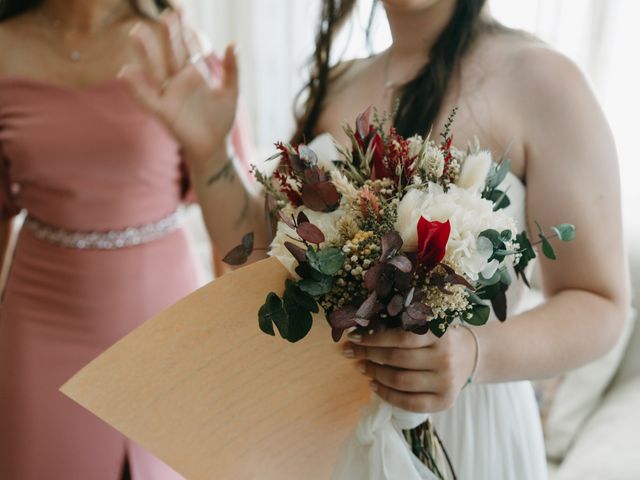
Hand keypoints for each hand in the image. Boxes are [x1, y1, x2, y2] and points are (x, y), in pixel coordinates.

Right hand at [119, 12, 237, 164]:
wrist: (215, 146)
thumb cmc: (221, 119)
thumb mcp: (231, 92)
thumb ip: (232, 69)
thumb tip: (234, 43)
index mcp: (195, 73)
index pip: (189, 48)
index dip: (185, 31)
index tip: (181, 12)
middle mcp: (179, 80)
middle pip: (170, 53)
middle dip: (168, 35)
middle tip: (165, 14)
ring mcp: (169, 95)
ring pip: (155, 70)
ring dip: (146, 53)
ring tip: (137, 32)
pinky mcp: (164, 112)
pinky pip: (147, 98)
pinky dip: (136, 87)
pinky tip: (126, 72)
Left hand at [342, 327, 476, 412]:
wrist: (470, 356)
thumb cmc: (438, 338)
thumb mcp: (427, 326)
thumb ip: (403, 327)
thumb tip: (362, 332)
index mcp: (440, 335)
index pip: (402, 337)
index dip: (375, 338)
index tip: (354, 337)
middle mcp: (445, 358)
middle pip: (398, 359)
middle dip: (369, 355)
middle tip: (352, 353)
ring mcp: (446, 382)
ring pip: (401, 381)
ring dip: (375, 374)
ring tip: (362, 367)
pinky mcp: (444, 402)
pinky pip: (409, 403)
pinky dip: (387, 395)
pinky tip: (374, 385)